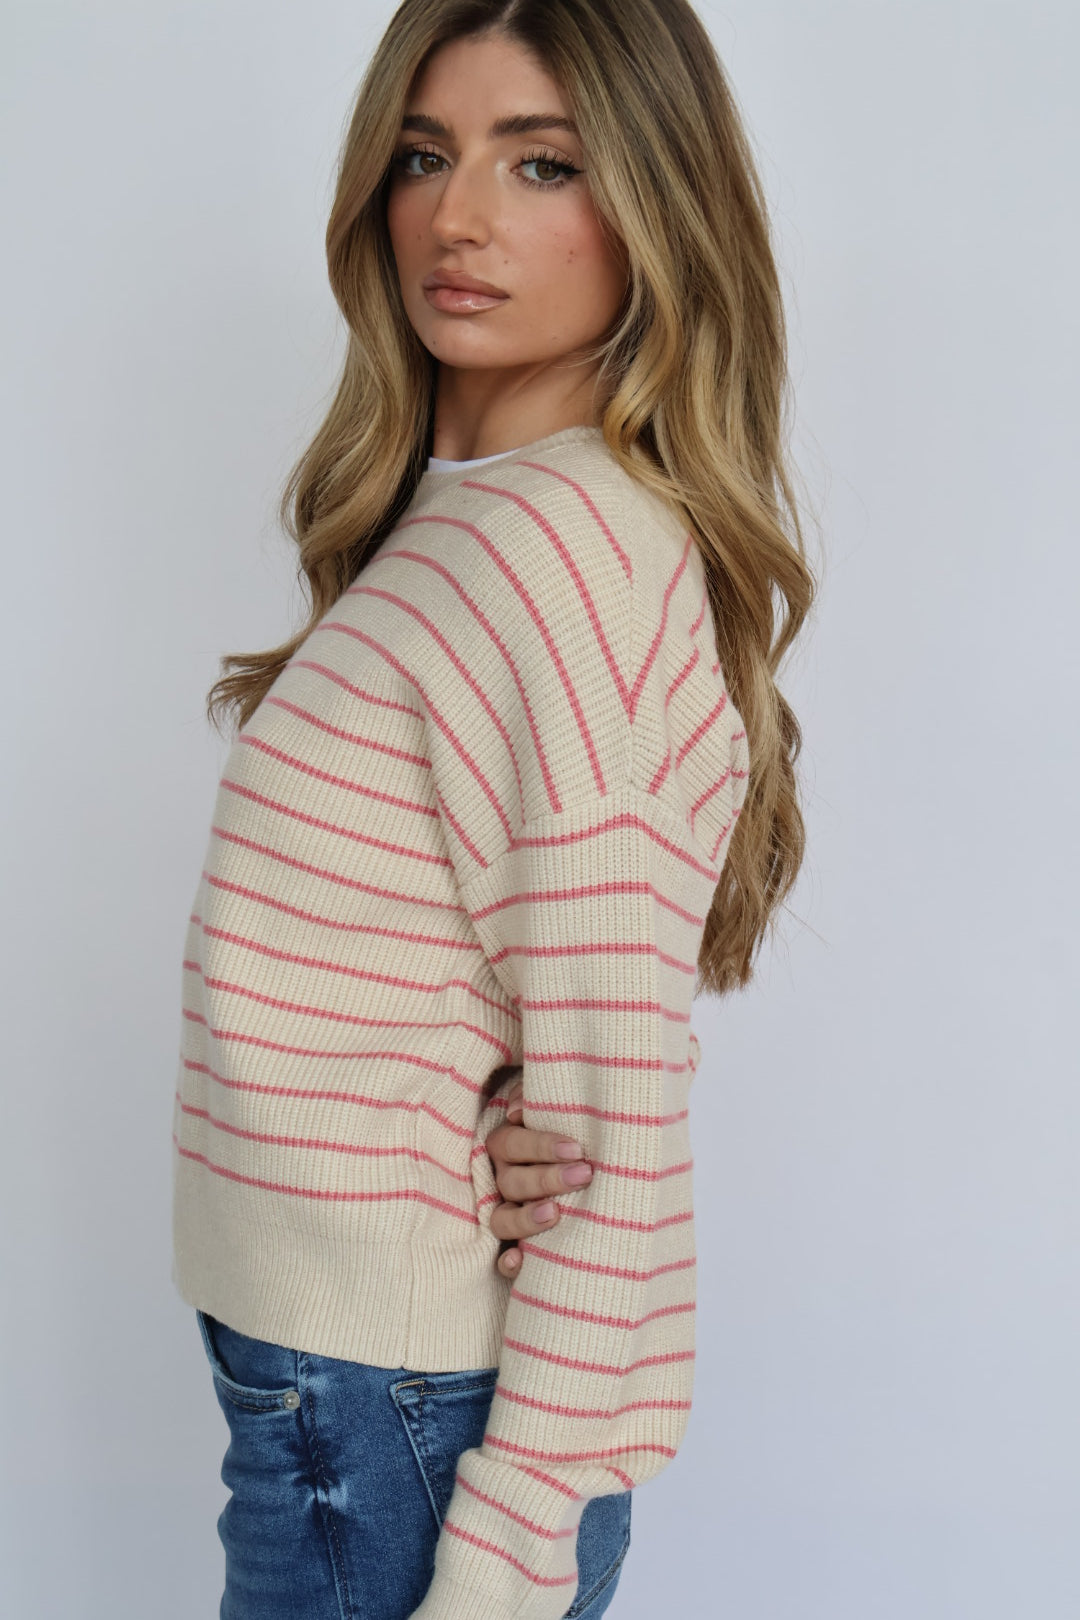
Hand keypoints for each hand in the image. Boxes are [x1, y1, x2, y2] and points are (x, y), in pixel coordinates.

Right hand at [485, 1079, 593, 1278]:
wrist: (574, 1158)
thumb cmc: (563, 1127)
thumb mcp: (551, 1106)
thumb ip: (535, 1098)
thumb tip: (518, 1110)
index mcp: (506, 1144)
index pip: (513, 1143)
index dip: (541, 1146)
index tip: (576, 1148)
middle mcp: (501, 1178)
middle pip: (512, 1181)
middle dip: (547, 1179)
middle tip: (584, 1174)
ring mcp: (504, 1211)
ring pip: (502, 1219)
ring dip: (525, 1219)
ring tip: (555, 1213)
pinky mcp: (512, 1243)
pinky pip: (500, 1256)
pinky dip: (507, 1262)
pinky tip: (519, 1261)